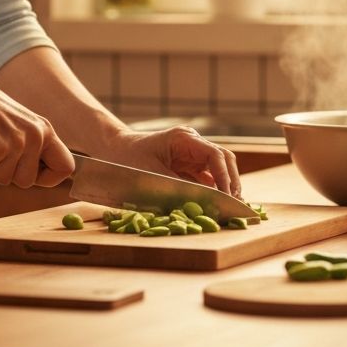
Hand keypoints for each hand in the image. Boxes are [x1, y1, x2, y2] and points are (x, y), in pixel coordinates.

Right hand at [0, 69, 73, 188]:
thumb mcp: (20, 125)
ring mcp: (17, 142)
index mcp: (45, 130)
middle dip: (8, 174)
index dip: (50, 179)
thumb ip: (32, 146)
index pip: (66, 167)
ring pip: (5, 180)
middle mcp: (36, 136)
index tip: (33, 176)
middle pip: (28, 182)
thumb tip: (40, 176)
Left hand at [100, 126, 242, 199]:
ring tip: (228, 208)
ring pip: (218, 168)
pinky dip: (213, 190)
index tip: (227, 198)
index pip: (215, 155)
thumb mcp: (151, 176)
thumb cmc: (127, 160)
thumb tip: (203, 203)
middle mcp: (192, 143)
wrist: (112, 150)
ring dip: (225, 187)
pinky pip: (207, 177)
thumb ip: (178, 188)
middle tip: (234, 206)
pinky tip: (215, 206)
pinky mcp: (187, 165)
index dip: (225, 177)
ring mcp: (191, 153)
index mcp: (184, 138)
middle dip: (231, 182)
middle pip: (223, 159)